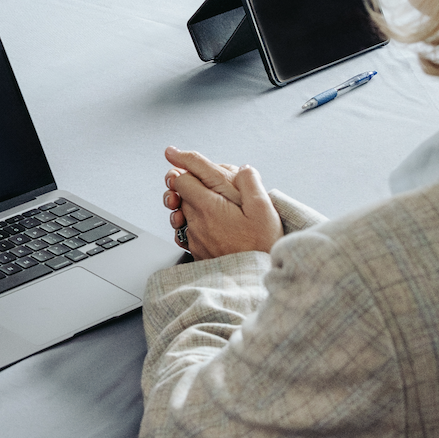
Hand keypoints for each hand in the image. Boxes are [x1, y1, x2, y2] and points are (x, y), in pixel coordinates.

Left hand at [160, 147, 281, 258]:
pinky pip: (185, 233)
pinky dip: (190, 223)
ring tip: (197, 200)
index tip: (175, 155)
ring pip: (181, 213)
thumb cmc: (261, 246)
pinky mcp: (197, 253)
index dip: (182, 166)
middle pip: (179, 194)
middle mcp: (196, 222)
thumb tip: (244, 168)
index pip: (181, 179)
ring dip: (185, 204)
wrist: (255, 282)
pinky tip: (201, 223)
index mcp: (209, 207)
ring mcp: (194, 239)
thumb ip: (251, 183)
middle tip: (194, 177)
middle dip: (184, 183)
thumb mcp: (264, 209)